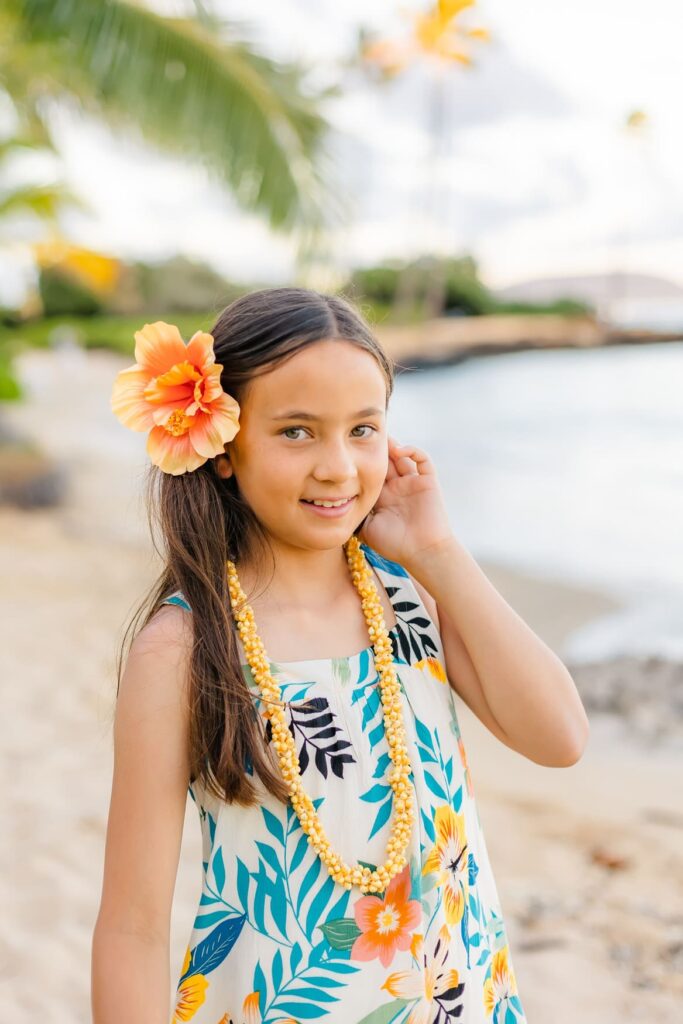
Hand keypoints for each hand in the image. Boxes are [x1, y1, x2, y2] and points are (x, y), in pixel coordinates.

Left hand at [355, 437, 453, 569]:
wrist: (422, 553)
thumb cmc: (394, 544)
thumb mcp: (366, 528)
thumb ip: (355, 513)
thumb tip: (334, 502)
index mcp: (381, 497)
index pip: (370, 473)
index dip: (361, 461)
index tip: (348, 449)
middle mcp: (397, 488)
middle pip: (385, 461)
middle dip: (375, 449)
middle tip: (363, 436)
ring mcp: (412, 484)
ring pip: (402, 456)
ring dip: (392, 446)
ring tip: (381, 439)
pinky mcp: (427, 482)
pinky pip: (422, 460)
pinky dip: (412, 451)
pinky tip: (399, 451)